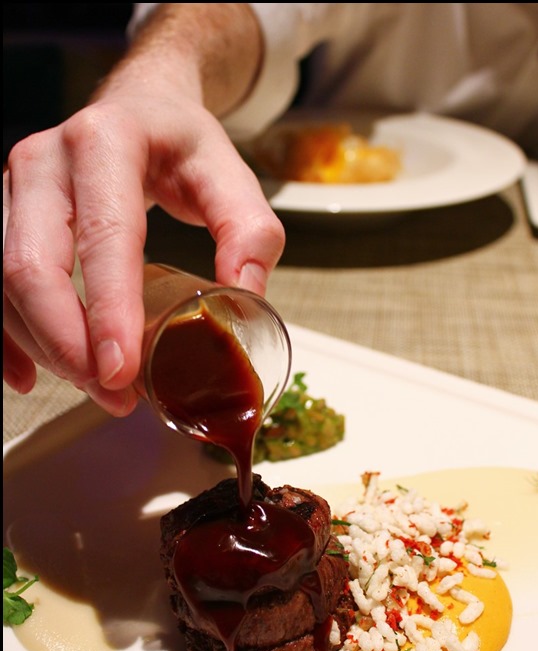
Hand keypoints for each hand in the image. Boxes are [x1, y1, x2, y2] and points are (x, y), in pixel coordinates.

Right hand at [3, 90, 284, 416]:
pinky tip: (30, 375)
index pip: (102, 236)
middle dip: (68, 343)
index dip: (107, 310)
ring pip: (5, 283)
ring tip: (99, 388)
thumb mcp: (231, 175)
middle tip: (113, 393)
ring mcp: (15, 190)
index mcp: (107, 144)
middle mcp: (45, 162)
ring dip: (47, 348)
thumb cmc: (181, 143)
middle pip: (33, 266)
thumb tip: (243, 299)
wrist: (138, 108)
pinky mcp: (6, 216)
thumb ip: (250, 233)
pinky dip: (8, 337)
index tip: (122, 369)